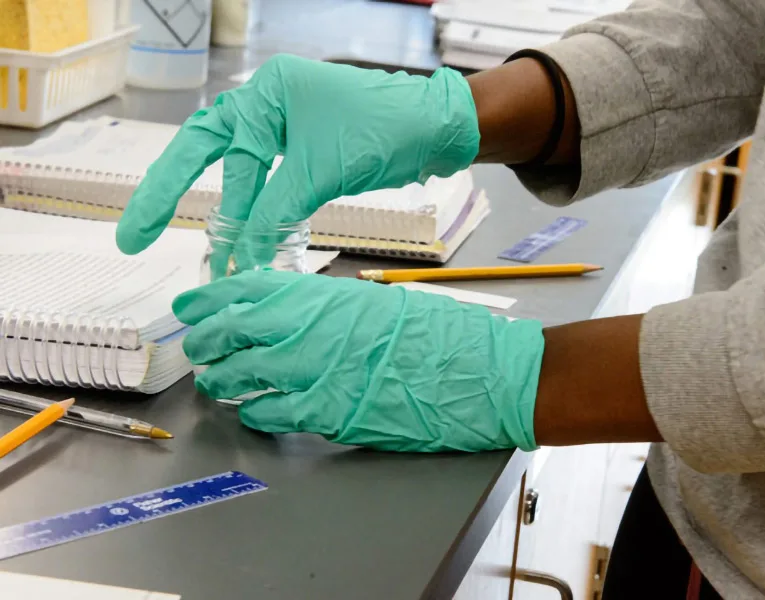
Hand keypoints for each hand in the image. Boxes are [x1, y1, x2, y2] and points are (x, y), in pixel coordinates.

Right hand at [116, 54, 478, 254]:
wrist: (435, 131)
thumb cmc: (383, 131)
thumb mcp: (318, 170)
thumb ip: (272, 211)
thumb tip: (239, 255)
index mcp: (266, 95)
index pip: (207, 147)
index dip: (169, 193)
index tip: (139, 232)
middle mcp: (270, 107)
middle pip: (208, 157)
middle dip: (173, 197)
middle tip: (136, 236)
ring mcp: (288, 131)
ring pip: (244, 179)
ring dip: (232, 219)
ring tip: (215, 260)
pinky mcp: (308, 155)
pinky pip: (272, 188)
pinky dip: (262, 215)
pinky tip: (250, 241)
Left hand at [172, 270, 543, 451]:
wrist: (477, 373)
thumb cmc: (437, 334)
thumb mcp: (378, 303)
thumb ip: (328, 308)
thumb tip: (292, 313)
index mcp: (322, 295)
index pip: (248, 289)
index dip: (211, 298)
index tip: (191, 306)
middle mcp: (309, 329)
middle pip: (235, 333)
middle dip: (207, 342)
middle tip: (198, 349)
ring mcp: (316, 373)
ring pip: (245, 376)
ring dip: (224, 381)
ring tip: (216, 383)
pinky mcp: (329, 413)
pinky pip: (275, 414)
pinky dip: (257, 414)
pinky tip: (253, 413)